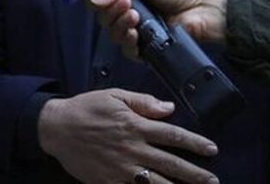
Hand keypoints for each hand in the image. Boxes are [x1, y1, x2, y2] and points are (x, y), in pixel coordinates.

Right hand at [38, 89, 217, 183]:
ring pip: (157, 182)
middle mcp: (132, 148)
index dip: (194, 143)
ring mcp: (121, 168)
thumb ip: (142, 102)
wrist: (56, 128)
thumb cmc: (86, 108)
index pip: (172, 135)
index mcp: (134, 125)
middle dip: (195, 174)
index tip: (212, 150)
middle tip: (213, 181)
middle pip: (170, 163)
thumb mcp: (113, 96)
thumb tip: (168, 108)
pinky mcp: (110, 181)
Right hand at [86, 0, 228, 59]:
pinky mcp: (146, 48)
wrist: (205, 9)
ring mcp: (137, 32)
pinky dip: (128, 42)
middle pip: (104, 18)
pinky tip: (136, 34)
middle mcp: (129, 13)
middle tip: (126, 3)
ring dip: (120, 24)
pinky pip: (127, 51)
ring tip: (135, 16)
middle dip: (110, 10)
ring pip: (113, 34)